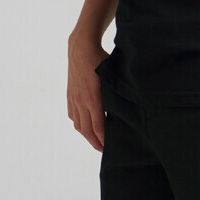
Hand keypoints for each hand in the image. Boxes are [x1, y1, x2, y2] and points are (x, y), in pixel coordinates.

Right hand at [67, 37, 108, 151]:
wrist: (81, 48)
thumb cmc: (101, 60)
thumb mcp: (112, 77)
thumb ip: (117, 94)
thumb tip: (129, 107)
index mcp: (93, 99)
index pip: (98, 127)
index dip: (103, 140)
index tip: (110, 148)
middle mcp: (81, 102)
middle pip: (86, 131)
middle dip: (95, 143)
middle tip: (104, 151)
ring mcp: (74, 99)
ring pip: (78, 124)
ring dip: (86, 136)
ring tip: (95, 141)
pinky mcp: (70, 95)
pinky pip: (72, 115)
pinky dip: (79, 124)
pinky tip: (84, 126)